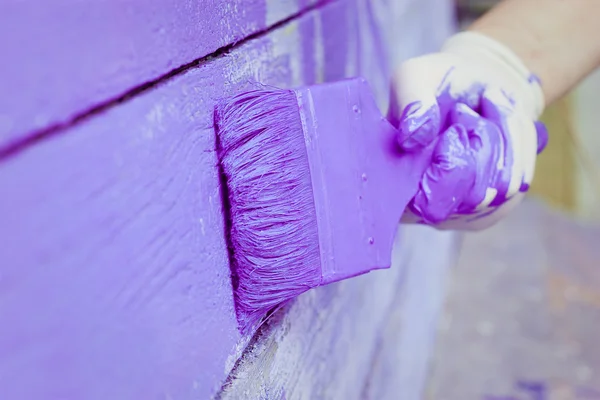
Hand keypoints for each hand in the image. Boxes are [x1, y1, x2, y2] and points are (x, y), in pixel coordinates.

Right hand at [389, 31, 548, 229]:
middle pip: (473, 196)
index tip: (451, 129)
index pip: (427, 202)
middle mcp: (426, 210)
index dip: (447, 167)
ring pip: (503, 186)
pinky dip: (517, 143)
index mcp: (394, 186)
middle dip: (478, 142)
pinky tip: (497, 126)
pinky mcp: (500, 206)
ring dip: (498, 137)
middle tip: (464, 112)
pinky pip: (521, 178)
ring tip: (480, 114)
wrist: (478, 81)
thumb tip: (412, 139)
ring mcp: (465, 214)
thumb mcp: (415, 76)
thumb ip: (411, 102)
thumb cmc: (439, 82)